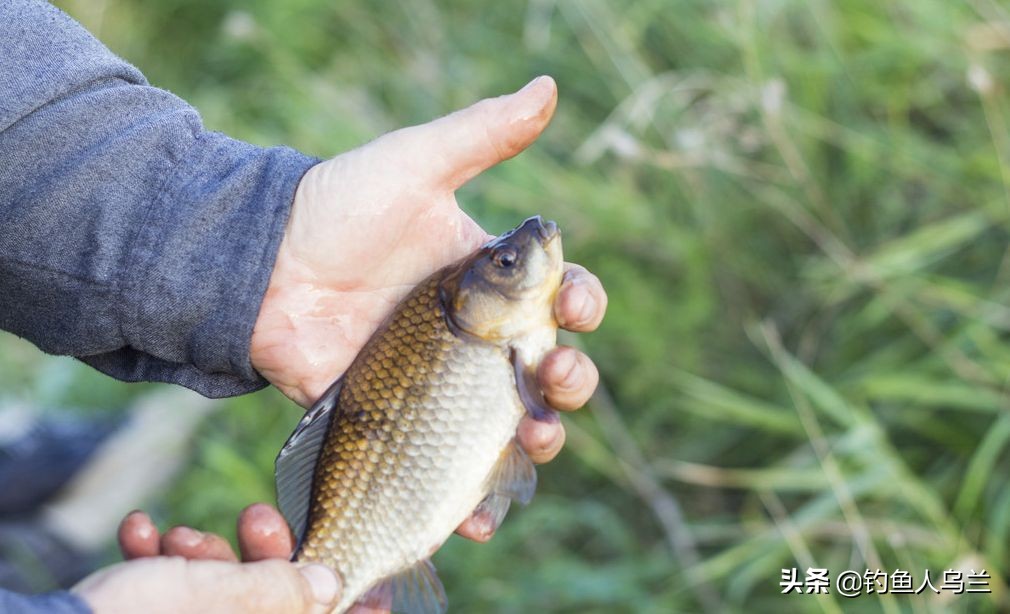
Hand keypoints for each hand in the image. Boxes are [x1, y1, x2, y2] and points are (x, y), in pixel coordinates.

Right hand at [73, 505, 340, 613]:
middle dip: (259, 554)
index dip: (351, 601)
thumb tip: (333, 585)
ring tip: (176, 533)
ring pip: (219, 596)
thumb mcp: (224, 597)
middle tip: (253, 516)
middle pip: (272, 603)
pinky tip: (139, 531)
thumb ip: (283, 589)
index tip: (341, 558)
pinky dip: (157, 564)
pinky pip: (170, 597)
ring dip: (201, 554)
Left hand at [250, 76, 606, 540]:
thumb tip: (549, 86)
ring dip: (539, 441)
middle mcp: (473, 335)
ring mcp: (440, 384)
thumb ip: (484, 133)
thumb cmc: (338, 206)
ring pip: (510, 424)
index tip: (577, 307)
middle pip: (548, 370)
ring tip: (535, 441)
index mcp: (489, 280)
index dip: (583, 306)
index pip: (560, 298)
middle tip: (556, 378)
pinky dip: (469, 496)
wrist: (261, 264)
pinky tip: (478, 511)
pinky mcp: (400, 422)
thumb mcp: (416, 164)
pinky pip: (446, 465)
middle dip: (570, 381)